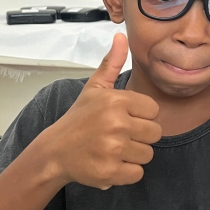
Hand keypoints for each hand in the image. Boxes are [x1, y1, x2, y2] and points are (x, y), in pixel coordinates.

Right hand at [44, 34, 160, 188]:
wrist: (54, 151)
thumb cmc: (79, 119)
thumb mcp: (94, 88)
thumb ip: (112, 63)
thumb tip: (121, 36)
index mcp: (116, 101)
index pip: (154, 110)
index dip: (141, 115)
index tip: (124, 117)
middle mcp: (117, 124)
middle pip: (155, 133)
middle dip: (140, 136)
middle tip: (118, 135)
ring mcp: (113, 149)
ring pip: (148, 154)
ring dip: (133, 154)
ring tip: (113, 148)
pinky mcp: (110, 172)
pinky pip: (137, 173)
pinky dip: (126, 172)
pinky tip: (111, 162)